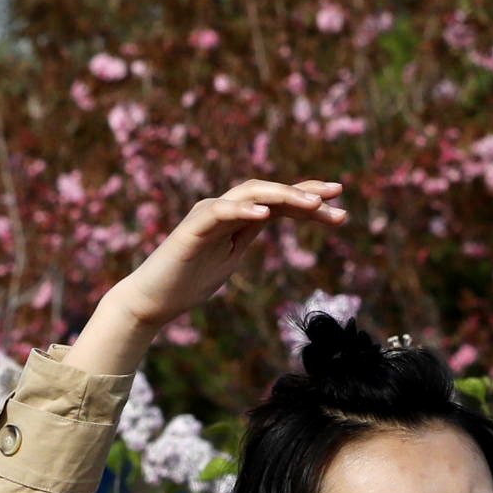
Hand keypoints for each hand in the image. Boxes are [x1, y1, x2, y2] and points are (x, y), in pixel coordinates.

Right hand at [71, 180, 350, 377]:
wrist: (153, 301)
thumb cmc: (188, 282)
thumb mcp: (230, 258)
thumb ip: (249, 237)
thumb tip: (272, 220)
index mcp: (237, 219)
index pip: (279, 202)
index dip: (308, 199)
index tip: (340, 205)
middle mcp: (224, 209)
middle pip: (270, 191)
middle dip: (305, 192)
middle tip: (337, 196)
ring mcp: (207, 215)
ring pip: (249, 193)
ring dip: (282, 195)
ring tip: (311, 202)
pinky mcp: (190, 230)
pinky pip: (219, 212)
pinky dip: (241, 209)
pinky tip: (264, 213)